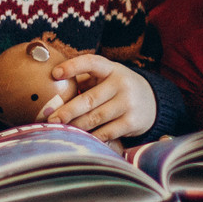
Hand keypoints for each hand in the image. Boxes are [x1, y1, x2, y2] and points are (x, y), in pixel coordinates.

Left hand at [42, 53, 156, 143]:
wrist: (152, 102)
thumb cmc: (117, 88)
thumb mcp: (106, 77)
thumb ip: (84, 80)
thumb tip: (52, 91)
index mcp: (111, 69)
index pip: (91, 62)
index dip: (72, 67)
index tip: (55, 74)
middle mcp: (121, 84)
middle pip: (89, 99)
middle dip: (67, 110)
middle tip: (51, 118)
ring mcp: (127, 104)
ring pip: (95, 118)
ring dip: (75, 126)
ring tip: (60, 129)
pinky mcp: (131, 122)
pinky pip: (105, 133)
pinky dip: (90, 137)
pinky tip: (78, 139)